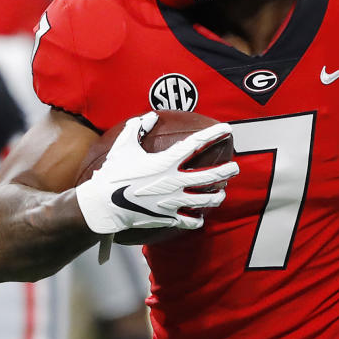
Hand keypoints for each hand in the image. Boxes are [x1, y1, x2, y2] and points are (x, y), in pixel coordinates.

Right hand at [76, 112, 238, 233]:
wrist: (103, 205)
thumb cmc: (113, 173)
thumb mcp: (124, 145)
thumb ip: (137, 128)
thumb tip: (150, 116)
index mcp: (167, 162)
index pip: (196, 145)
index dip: (214, 135)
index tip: (227, 129)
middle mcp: (175, 181)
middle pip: (211, 176)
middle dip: (227, 171)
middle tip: (235, 167)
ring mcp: (173, 202)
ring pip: (205, 200)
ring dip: (217, 196)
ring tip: (221, 193)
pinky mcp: (168, 218)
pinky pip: (189, 221)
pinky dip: (197, 219)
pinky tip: (200, 217)